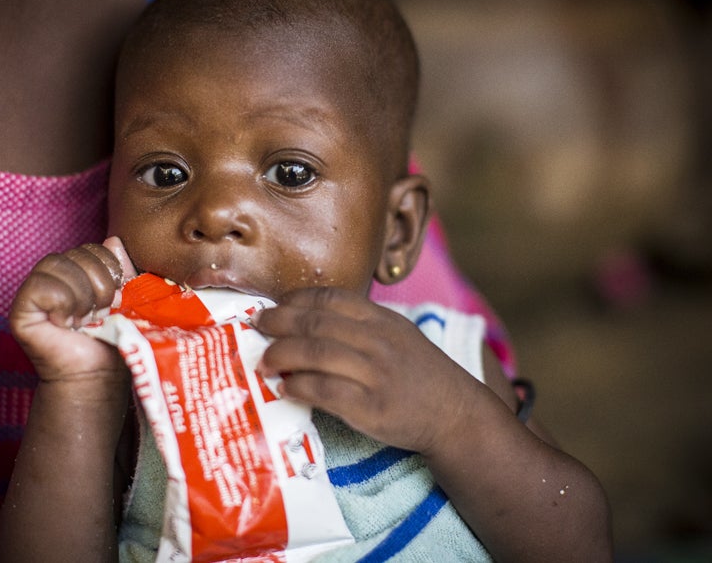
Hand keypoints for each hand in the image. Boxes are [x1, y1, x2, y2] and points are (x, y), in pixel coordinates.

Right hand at [9, 237, 137, 382]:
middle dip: (99, 284)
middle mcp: (51, 276)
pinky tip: (66, 323)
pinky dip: (62, 303)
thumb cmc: (112, 340)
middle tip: (101, 313)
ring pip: (58, 265)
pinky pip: (41, 286)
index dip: (110, 269)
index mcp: (76, 271)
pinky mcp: (20, 310)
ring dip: (82, 296)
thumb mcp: (127, 299)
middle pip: (76, 253)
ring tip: (85, 320)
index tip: (116, 299)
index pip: (92, 248)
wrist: (96, 376)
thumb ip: (122, 270)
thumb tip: (114, 241)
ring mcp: (32, 291)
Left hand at [255, 287, 479, 454]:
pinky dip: (299, 387)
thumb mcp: (396, 334)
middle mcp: (377, 341)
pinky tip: (285, 389)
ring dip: (281, 355)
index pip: (329, 298)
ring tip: (263, 362)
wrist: (455, 414)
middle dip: (278, 323)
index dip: (294, 300)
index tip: (273, 306)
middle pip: (315, 324)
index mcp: (381, 319)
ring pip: (316, 354)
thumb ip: (358, 324)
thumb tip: (305, 321)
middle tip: (256, 328)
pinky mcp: (372, 408)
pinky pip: (326, 391)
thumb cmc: (419, 374)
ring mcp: (375, 374)